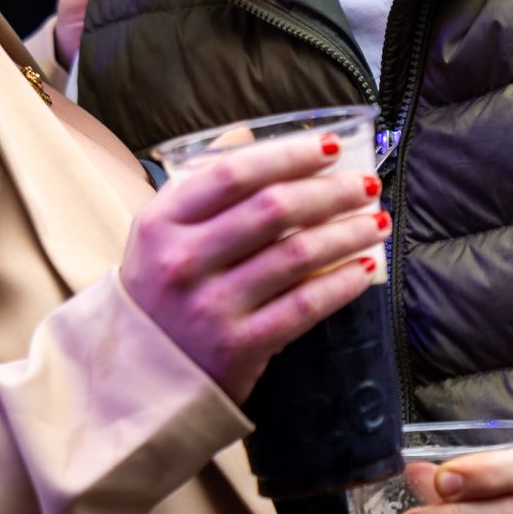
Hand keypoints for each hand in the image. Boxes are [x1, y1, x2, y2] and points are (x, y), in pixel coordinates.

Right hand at [119, 129, 384, 401]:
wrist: (137, 377)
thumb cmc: (158, 293)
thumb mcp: (160, 233)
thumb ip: (201, 184)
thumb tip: (247, 135)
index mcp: (162, 223)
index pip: (234, 174)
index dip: (289, 155)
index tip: (330, 147)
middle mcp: (184, 261)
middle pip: (273, 210)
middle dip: (331, 191)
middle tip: (366, 184)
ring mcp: (211, 306)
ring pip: (296, 255)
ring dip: (346, 233)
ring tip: (375, 221)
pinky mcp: (238, 347)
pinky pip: (303, 307)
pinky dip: (340, 284)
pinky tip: (364, 268)